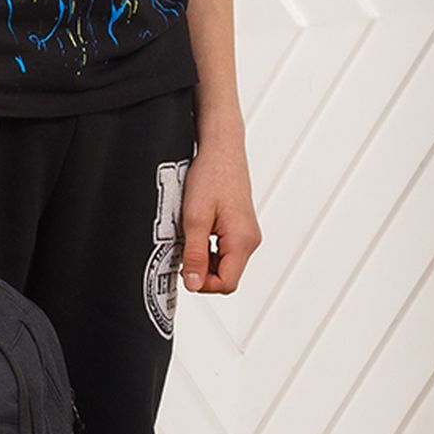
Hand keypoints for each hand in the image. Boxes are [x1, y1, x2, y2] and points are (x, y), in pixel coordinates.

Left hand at [180, 124, 259, 294]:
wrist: (221, 149)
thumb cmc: (210, 176)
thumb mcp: (194, 218)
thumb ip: (195, 254)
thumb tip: (193, 284)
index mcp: (242, 240)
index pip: (227, 284)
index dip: (202, 283)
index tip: (183, 268)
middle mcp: (250, 241)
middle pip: (227, 277)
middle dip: (202, 271)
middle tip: (183, 250)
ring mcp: (248, 235)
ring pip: (225, 265)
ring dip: (204, 259)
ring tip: (189, 236)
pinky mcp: (242, 229)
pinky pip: (225, 251)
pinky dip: (209, 249)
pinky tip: (197, 232)